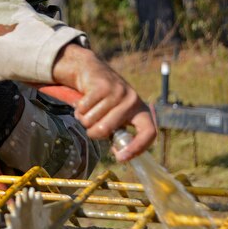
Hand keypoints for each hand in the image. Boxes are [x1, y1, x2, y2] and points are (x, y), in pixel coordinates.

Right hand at [52, 43, 155, 161]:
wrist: (91, 71)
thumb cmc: (105, 100)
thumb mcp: (117, 114)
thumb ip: (119, 131)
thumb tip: (121, 155)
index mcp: (140, 110)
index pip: (149, 132)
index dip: (137, 148)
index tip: (120, 157)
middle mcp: (132, 100)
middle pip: (106, 130)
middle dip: (93, 133)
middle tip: (91, 129)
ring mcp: (117, 92)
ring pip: (91, 121)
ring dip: (84, 119)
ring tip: (88, 110)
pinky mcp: (101, 85)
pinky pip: (83, 109)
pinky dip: (78, 109)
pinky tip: (83, 102)